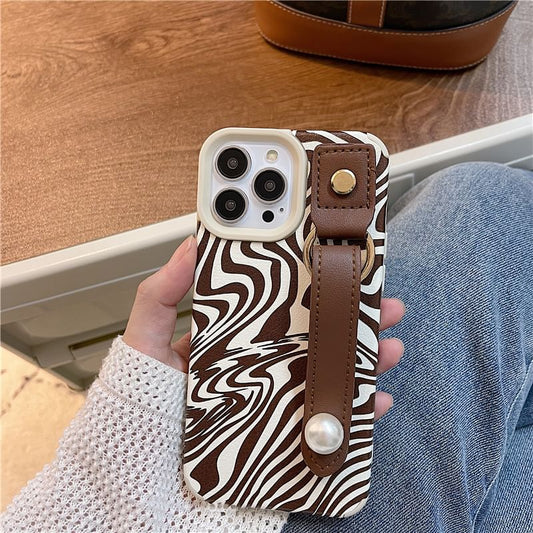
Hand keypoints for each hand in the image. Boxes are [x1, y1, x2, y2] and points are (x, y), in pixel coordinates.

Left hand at [123, 237, 404, 419]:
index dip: (311, 286)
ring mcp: (276, 399)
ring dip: (365, 357)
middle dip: (351, 318)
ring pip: (330, 372)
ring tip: (390, 343)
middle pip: (315, 336)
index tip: (337, 264)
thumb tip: (190, 244)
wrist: (149, 472)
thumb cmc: (145, 403)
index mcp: (234, 340)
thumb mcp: (147, 341)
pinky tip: (377, 399)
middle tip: (381, 299)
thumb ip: (161, 295)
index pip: (279, 306)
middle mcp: (261, 365)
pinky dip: (357, 411)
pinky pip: (329, 419)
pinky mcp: (286, 433)